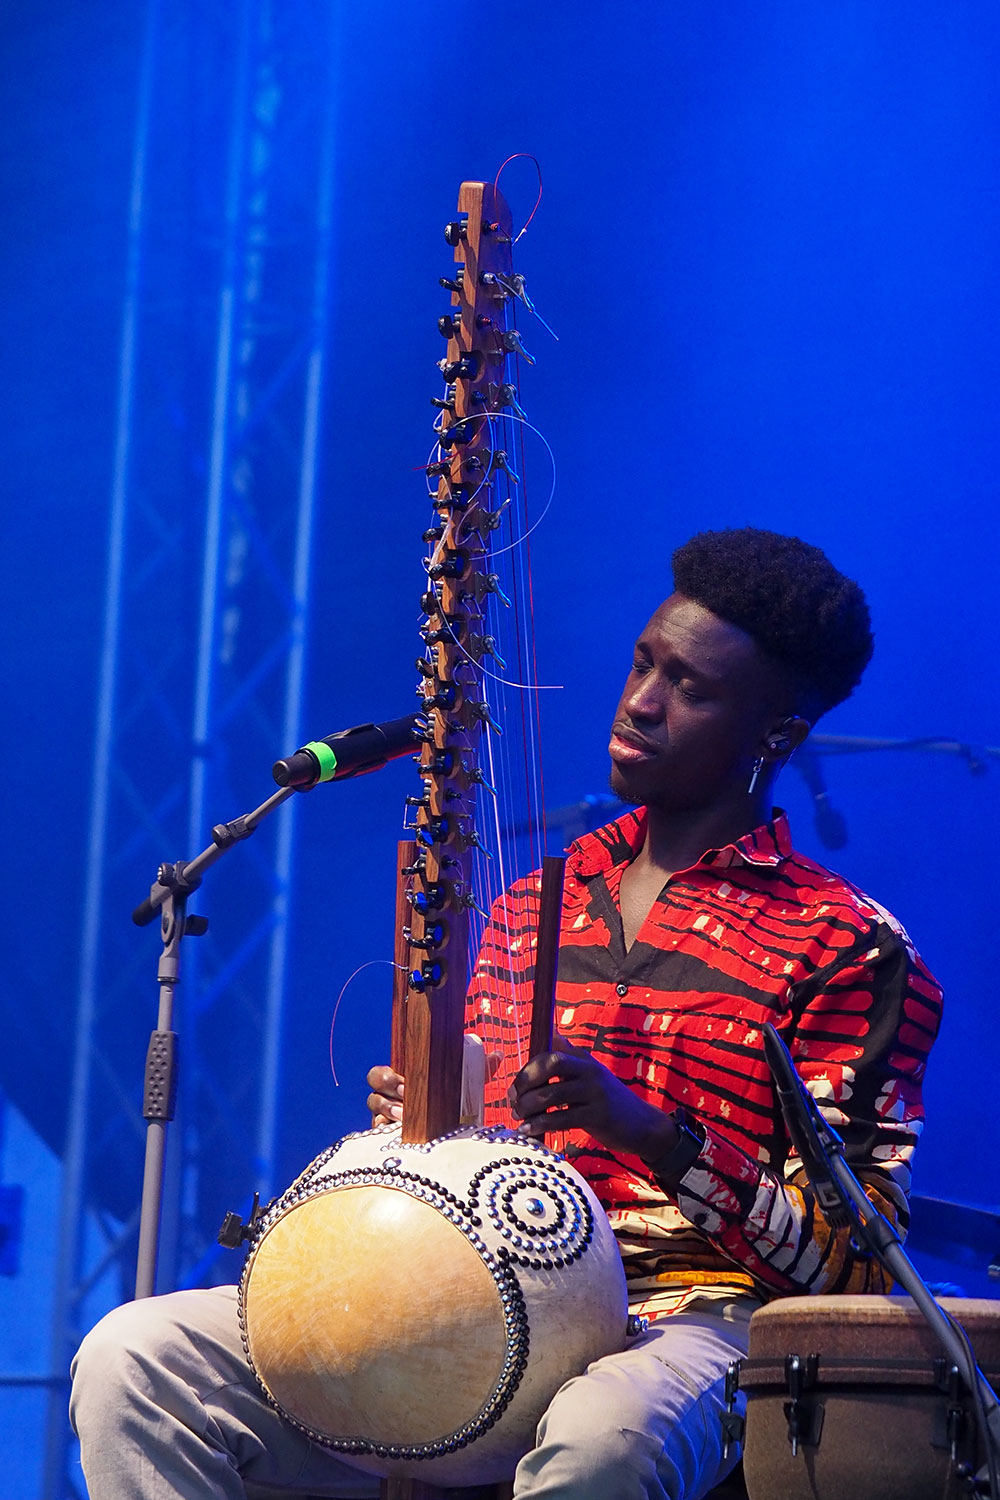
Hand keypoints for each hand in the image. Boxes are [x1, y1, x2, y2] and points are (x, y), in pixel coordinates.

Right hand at [365, 1051, 502, 1126]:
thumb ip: (479, 1068)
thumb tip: (497, 1055)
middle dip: (386, 1092)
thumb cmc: (453, 1101)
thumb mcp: (465, 1084)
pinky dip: (385, 1131)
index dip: (388, 1076)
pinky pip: (376, 1133)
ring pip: (374, 1110)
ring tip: (405, 1117)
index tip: (406, 1083)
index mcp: (401, 1080)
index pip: (379, 1073)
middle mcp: (388, 1097)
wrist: (452, 1133)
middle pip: (373, 1088)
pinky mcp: (386, 1137)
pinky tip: (398, 1132)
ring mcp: (385, 1117)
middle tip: (406, 1098)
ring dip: (387, 1111)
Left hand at [508, 1038, 677, 1161]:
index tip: (516, 1087)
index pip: (550, 1053)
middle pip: (551, 1064)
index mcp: (584, 1059)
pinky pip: (562, 1118)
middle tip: (513, 1100)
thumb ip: (570, 1058)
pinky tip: (530, 1131)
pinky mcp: (598, 1115)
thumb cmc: (608, 1101)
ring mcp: (596, 1092)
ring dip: (529, 1107)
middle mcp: (590, 1070)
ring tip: (519, 1118)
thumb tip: (552, 1033)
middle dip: (526, 1081)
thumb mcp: (590, 1075)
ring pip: (553, 1093)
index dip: (528, 1069)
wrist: (642, 1125)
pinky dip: (541, 1125)